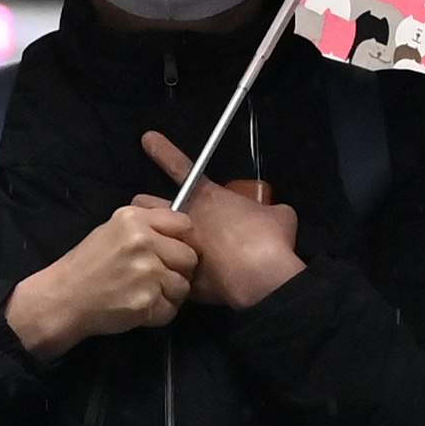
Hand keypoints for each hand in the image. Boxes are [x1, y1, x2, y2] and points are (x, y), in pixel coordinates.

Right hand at [8, 199, 199, 355]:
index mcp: (134, 219)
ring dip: (169, 294)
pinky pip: (171, 309)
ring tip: (146, 292)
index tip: (170, 251)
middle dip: (178, 269)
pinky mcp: (147, 301)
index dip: (182, 240)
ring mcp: (147, 273)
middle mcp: (143, 242)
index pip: (185, 224)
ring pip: (183, 286)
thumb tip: (181, 230)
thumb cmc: (87, 264)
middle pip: (189, 257)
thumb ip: (146, 225)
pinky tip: (139, 307)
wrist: (63, 298)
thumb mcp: (113, 229)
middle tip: (158, 276)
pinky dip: (159, 312)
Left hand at [144, 135, 304, 308]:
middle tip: (150, 215)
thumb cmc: (269, 239)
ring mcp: (181, 250)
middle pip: (147, 205)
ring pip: (147, 239)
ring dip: (150, 240)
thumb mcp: (278, 214)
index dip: (162, 151)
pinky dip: (172, 279)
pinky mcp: (183, 280)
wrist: (260, 277)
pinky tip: (173, 286)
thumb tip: (272, 213)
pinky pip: (169, 276)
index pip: (180, 168)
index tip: (147, 139)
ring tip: (150, 249)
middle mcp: (187, 220)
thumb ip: (267, 209)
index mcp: (208, 199)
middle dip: (146, 208)